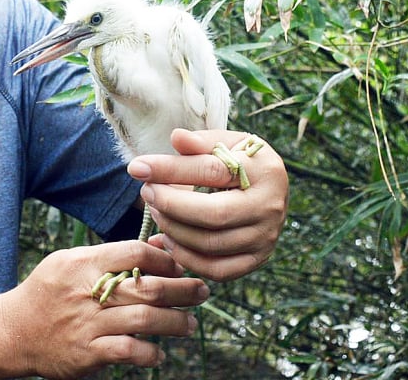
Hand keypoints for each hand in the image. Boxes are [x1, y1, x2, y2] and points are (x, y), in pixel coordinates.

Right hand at [0, 240, 208, 378]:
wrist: (13, 332)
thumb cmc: (48, 293)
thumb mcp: (70, 263)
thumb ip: (112, 255)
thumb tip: (160, 246)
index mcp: (82, 263)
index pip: (134, 252)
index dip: (164, 259)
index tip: (179, 267)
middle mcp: (86, 292)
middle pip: (147, 286)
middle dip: (182, 289)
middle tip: (201, 291)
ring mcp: (87, 324)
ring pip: (145, 319)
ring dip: (175, 322)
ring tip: (188, 323)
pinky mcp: (87, 353)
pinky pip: (129, 351)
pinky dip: (150, 352)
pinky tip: (159, 351)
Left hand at [127, 128, 288, 281]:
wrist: (268, 188)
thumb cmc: (239, 160)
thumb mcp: (225, 142)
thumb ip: (199, 142)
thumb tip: (176, 138)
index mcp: (263, 170)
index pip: (211, 171)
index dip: (170, 169)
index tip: (138, 168)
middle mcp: (269, 207)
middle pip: (212, 215)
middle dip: (170, 205)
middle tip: (147, 192)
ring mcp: (265, 237)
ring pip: (210, 245)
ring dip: (173, 230)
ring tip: (156, 212)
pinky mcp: (257, 259)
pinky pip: (217, 270)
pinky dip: (186, 259)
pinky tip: (168, 240)